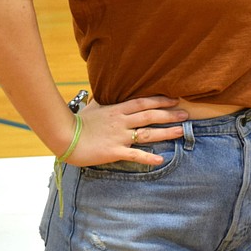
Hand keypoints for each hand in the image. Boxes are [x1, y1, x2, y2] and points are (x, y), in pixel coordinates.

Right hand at [60, 95, 187, 166]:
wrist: (64, 136)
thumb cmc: (78, 122)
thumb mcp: (93, 106)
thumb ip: (103, 100)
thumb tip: (105, 91)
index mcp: (118, 110)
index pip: (143, 102)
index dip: (160, 101)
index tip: (175, 99)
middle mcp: (122, 121)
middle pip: (150, 116)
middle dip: (170, 115)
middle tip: (186, 114)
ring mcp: (119, 136)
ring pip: (147, 133)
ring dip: (166, 132)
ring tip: (182, 131)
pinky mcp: (114, 151)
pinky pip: (135, 154)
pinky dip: (148, 158)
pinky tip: (161, 160)